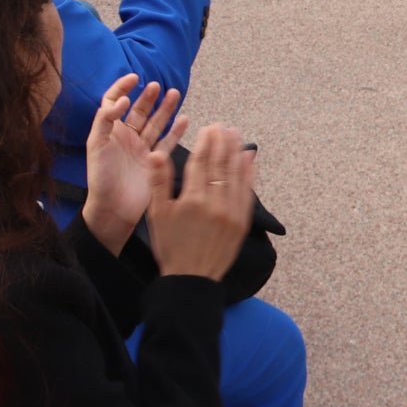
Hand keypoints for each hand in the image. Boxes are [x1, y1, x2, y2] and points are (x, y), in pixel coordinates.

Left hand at [82, 75, 184, 249]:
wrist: (113, 209)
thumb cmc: (101, 179)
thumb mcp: (96, 144)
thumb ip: (106, 119)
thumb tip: (122, 100)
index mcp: (110, 131)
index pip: (113, 101)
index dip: (122, 87)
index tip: (134, 78)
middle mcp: (127, 138)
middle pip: (139, 110)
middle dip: (148, 97)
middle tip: (157, 86)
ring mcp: (142, 149)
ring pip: (156, 123)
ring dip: (165, 109)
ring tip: (174, 93)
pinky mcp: (155, 161)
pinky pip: (168, 142)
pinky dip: (176, 131)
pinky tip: (184, 119)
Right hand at [144, 124, 254, 281]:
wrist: (192, 279)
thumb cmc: (171, 247)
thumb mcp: (157, 215)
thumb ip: (158, 182)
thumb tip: (156, 153)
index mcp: (193, 200)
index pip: (202, 162)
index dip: (206, 143)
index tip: (208, 128)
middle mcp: (215, 203)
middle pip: (221, 165)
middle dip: (223, 143)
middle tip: (224, 127)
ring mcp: (232, 213)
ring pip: (237, 175)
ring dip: (237, 153)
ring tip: (237, 136)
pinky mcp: (242, 222)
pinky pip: (248, 192)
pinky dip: (250, 174)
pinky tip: (250, 160)